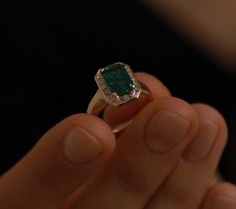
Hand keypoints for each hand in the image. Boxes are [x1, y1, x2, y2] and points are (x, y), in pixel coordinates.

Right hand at [0, 73, 234, 208]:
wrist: (87, 197)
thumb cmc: (68, 171)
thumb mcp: (69, 141)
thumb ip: (100, 123)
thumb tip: (136, 98)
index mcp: (30, 207)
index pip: (28, 194)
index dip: (54, 166)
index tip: (90, 130)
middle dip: (139, 161)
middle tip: (174, 113)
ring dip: (184, 175)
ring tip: (206, 121)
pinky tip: (224, 193)